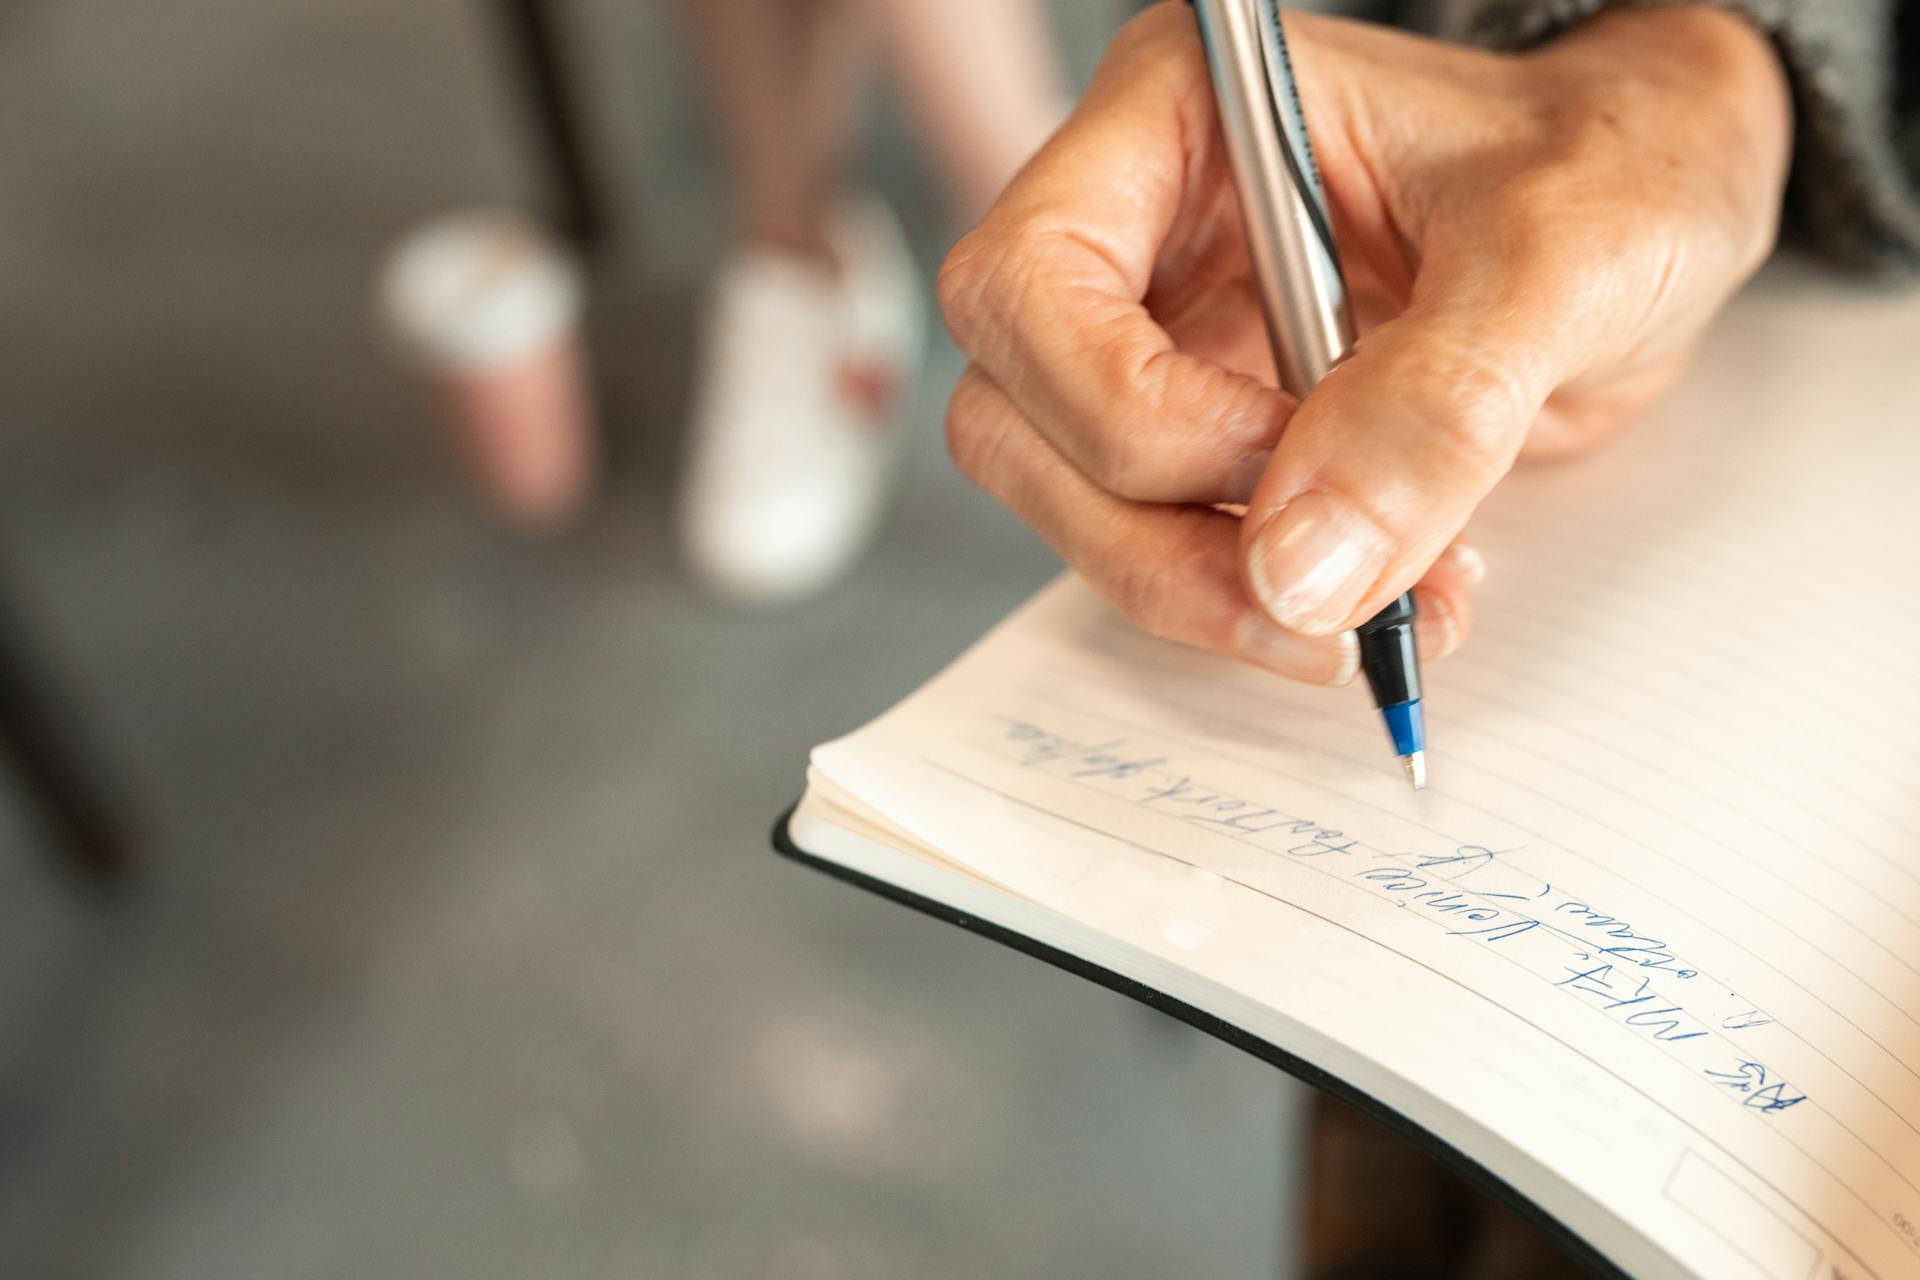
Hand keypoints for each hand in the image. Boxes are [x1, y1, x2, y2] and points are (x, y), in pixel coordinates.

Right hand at [937, 2, 1789, 684]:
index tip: (1275, 457)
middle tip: (1311, 595)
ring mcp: (1166, 342)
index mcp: (1177, 121)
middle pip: (1016, 419)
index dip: (1124, 404)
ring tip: (1387, 605)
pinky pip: (1170, 548)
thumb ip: (1433, 407)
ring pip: (1075, 505)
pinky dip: (1262, 604)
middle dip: (1151, 534)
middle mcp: (1141, 233)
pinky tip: (1389, 596)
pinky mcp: (1210, 435)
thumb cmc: (1618, 160)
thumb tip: (1298, 570)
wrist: (1664, 210)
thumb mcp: (1560, 254)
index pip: (1026, 281)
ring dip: (1208, 589)